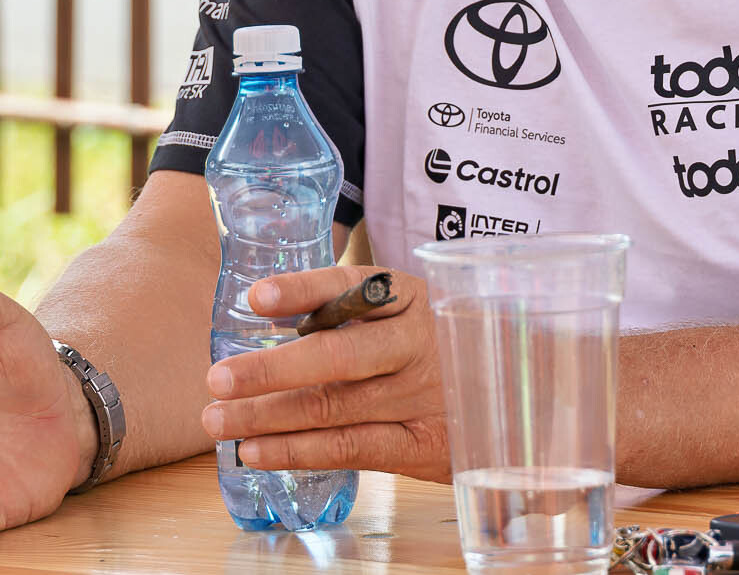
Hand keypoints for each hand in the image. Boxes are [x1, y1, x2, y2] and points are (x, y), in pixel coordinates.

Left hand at [201, 265, 449, 481]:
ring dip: (267, 416)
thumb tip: (271, 312)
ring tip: (219, 418)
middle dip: (270, 370)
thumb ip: (352, 311)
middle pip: (337, 356)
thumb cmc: (442, 345)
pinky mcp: (424, 445)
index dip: (303, 291)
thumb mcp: (409, 312)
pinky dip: (298, 450)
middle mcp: (418, 344)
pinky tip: (257, 451)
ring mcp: (422, 397)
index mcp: (412, 297)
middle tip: (217, 378)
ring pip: (333, 408)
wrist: (520, 389)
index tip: (257, 299)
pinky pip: (351, 448)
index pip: (351, 287)